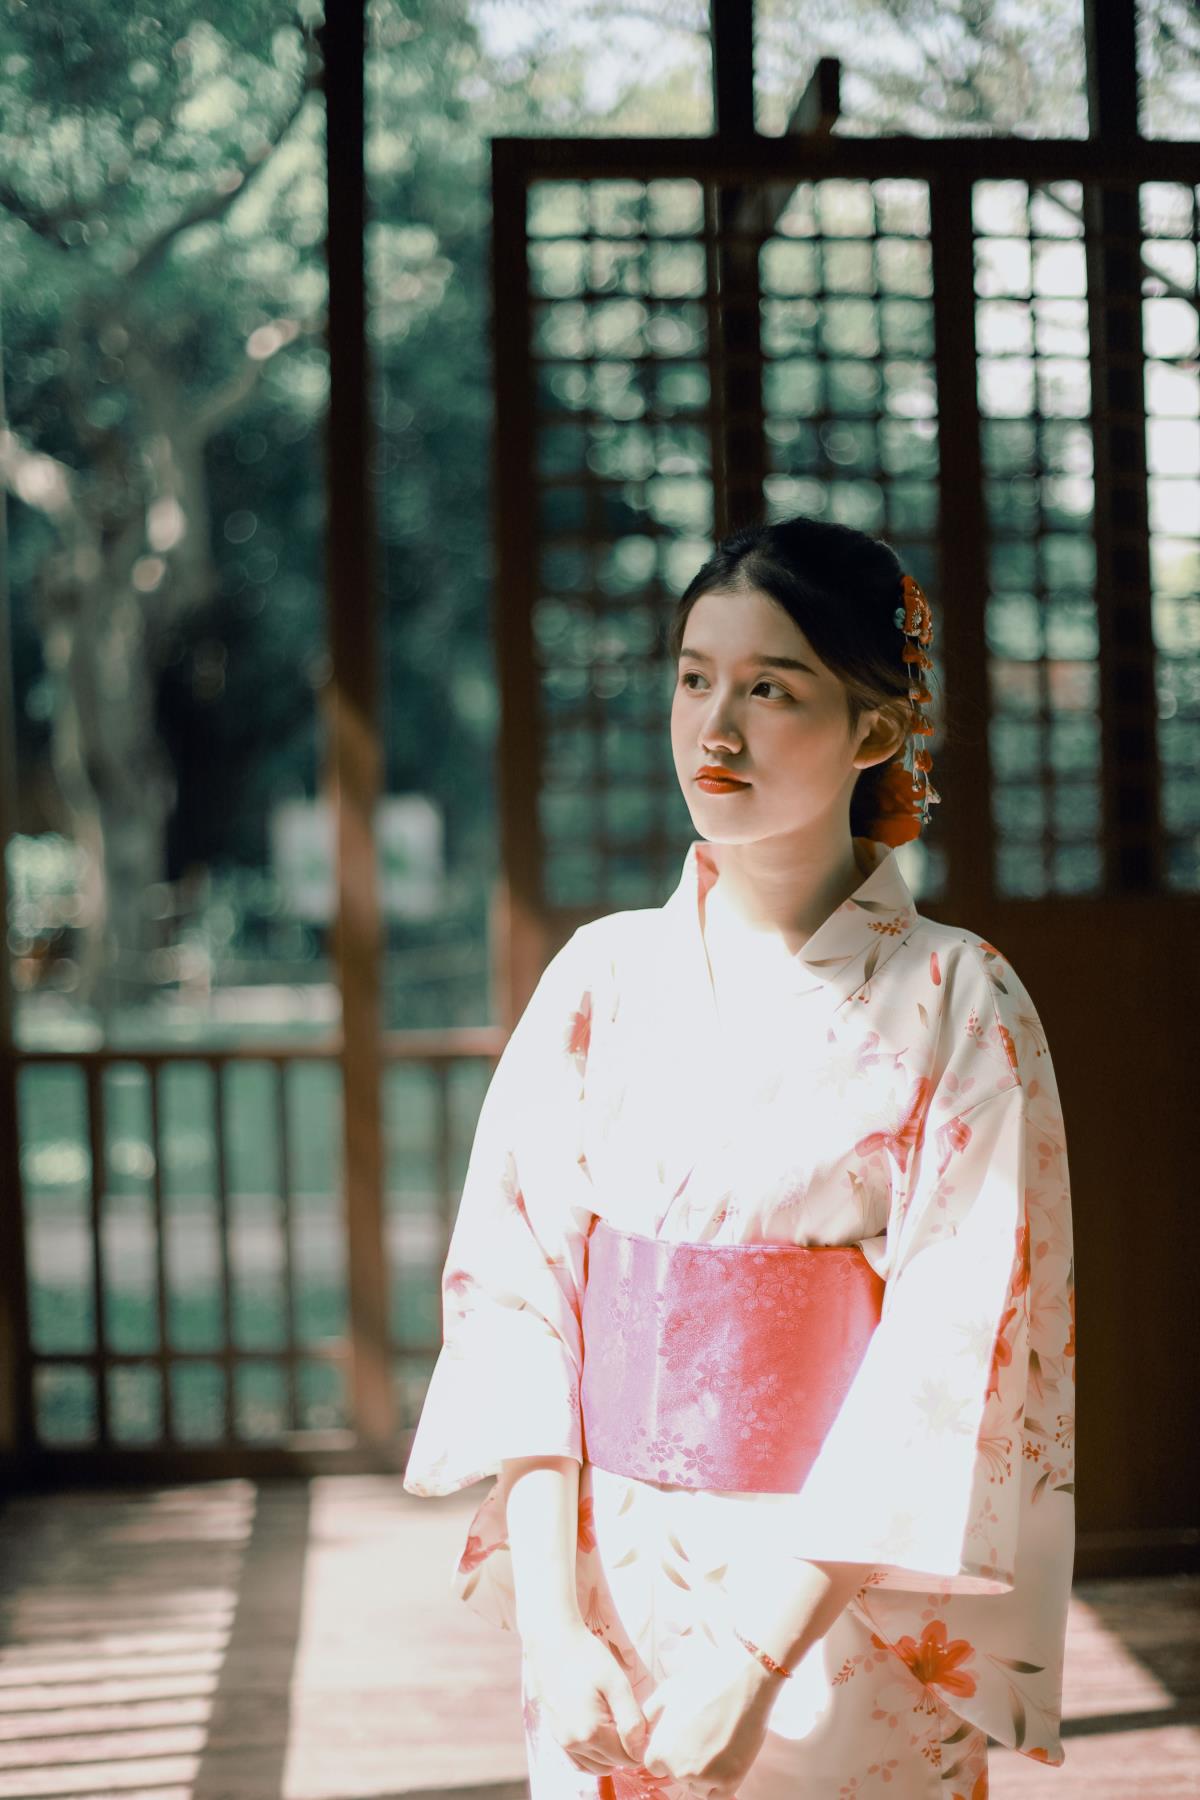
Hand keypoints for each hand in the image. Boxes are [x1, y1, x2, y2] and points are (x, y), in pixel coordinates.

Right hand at [522, 1617, 649, 1777]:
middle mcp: (574, 1743)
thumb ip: (631, 1721)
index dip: (640, 1744)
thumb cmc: (587, 1657)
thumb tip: (641, 1752)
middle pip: (612, 1763)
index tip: (644, 1723)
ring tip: (616, 1723)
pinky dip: (593, 1756)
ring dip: (610, 1754)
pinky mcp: (555, 1734)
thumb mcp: (617, 1684)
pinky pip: (578, 1760)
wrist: (553, 1642)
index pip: (627, 1758)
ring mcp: (562, 1741)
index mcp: (591, 1732)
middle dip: (626, 1749)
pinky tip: (600, 1734)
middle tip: (631, 1719)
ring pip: (595, 1765)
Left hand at [639, 1630, 776, 1799]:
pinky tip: (726, 1757)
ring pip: (697, 1786)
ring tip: (717, 1741)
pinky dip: (721, 1783)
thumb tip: (646, 1727)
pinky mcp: (728, 1783)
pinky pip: (717, 1794)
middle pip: (677, 1775)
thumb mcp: (667, 1692)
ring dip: (704, 1773)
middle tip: (703, 1735)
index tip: (683, 1738)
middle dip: (686, 1761)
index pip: (655, 1765)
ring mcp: (703, 1778)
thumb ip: (650, 1713)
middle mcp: (677, 1769)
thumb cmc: (704, 1682)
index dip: (668, 1751)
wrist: (741, 1681)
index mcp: (660, 1750)